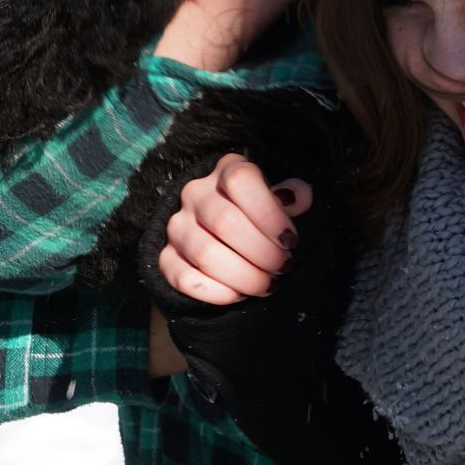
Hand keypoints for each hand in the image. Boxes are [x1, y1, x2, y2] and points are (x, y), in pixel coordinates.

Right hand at [157, 153, 313, 305]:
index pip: (240, 180)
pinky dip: (215, 292)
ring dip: (244, 276)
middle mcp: (196, 193)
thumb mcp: (280, 200)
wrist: (225, 236)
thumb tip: (298, 196)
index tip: (290, 240)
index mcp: (227, 170)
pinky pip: (183, 278)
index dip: (268, 213)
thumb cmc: (260, 216)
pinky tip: (238, 294)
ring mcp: (177, 225)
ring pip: (205, 253)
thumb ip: (293, 196)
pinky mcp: (166, 256)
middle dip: (261, 252)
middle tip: (282, 268)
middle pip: (224, 221)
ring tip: (266, 285)